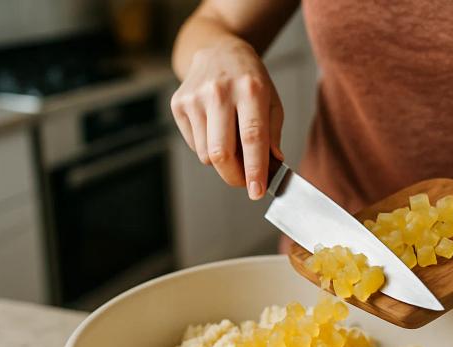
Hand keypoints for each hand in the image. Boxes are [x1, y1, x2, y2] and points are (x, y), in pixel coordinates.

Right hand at [170, 39, 283, 199]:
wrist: (217, 49)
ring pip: (206, 154)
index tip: (257, 191)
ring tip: (231, 141)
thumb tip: (272, 165)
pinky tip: (214, 128)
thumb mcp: (272, 100)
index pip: (252, 138)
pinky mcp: (178, 104)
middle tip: (244, 182)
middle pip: (221, 153)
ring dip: (221, 160)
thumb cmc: (249, 79)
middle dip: (233, 176)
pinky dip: (206, 147)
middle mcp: (219, 92)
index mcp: (250, 90)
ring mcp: (195, 98)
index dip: (254, 169)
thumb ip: (273, 134)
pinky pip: (193, 145)